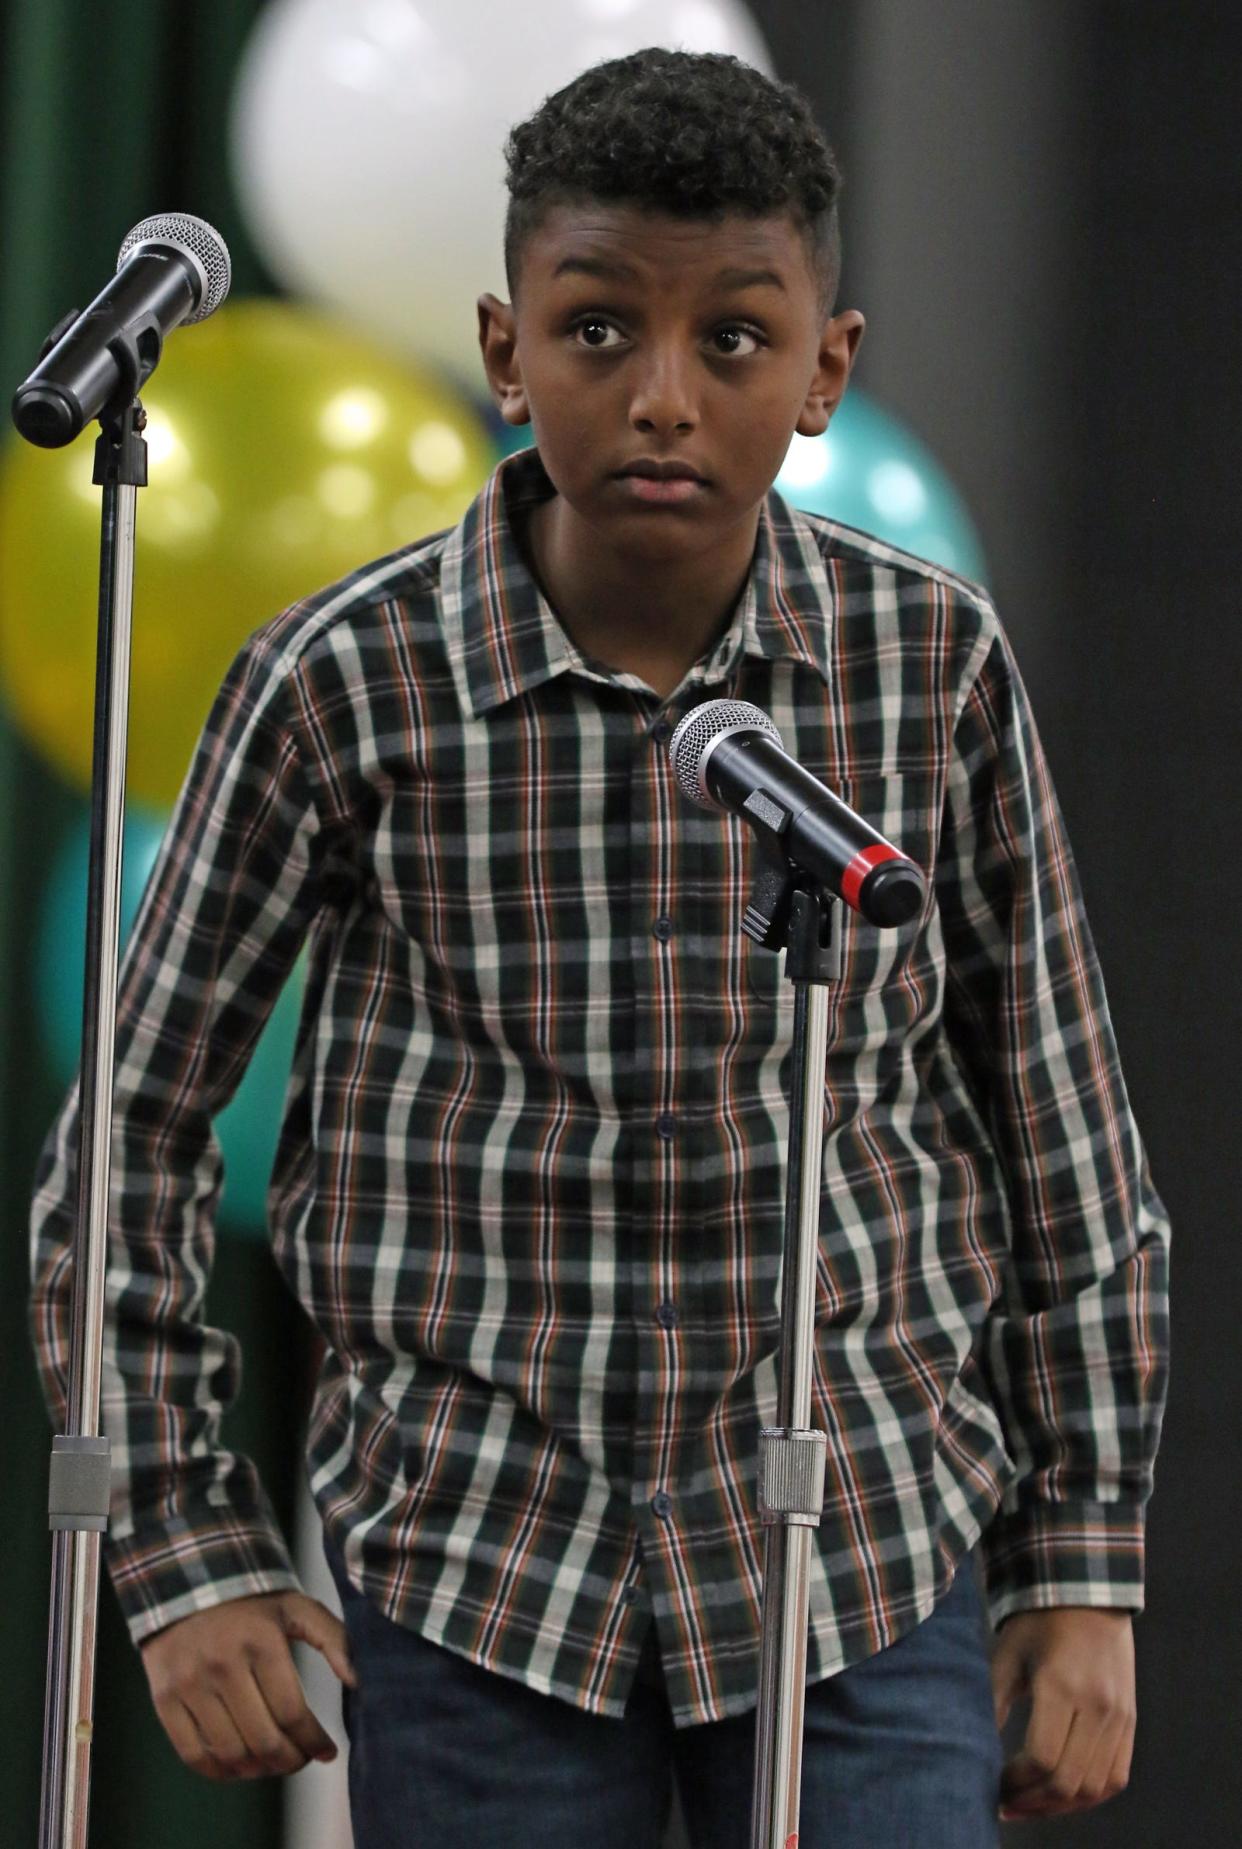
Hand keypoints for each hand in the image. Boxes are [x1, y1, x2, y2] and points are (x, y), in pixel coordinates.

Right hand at [139, 1590, 357, 1780]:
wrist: (185, 1581)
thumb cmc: (251, 1600)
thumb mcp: (296, 1606)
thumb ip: (333, 1639)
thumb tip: (358, 1681)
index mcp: (260, 1641)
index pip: (292, 1712)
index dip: (314, 1741)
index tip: (327, 1752)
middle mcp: (222, 1664)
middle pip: (263, 1739)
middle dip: (290, 1760)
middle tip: (301, 1760)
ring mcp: (189, 1684)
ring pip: (230, 1752)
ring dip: (258, 1770)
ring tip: (274, 1763)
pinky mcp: (164, 1699)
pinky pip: (192, 1754)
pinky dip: (219, 1772)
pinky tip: (239, 1767)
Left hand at [991, 1607, 1134, 1821]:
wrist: (1087, 1593)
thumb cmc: (1037, 1621)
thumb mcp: (1008, 1654)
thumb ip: (991, 1703)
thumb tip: (970, 1749)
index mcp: (1061, 1685)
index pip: (1042, 1758)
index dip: (1014, 1781)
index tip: (993, 1782)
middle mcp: (1097, 1705)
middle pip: (1068, 1781)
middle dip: (1032, 1801)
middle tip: (1005, 1802)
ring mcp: (1119, 1715)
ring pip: (1095, 1787)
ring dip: (1061, 1806)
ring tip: (1029, 1804)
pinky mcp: (1130, 1721)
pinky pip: (1116, 1777)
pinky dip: (1090, 1795)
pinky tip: (1061, 1795)